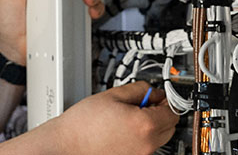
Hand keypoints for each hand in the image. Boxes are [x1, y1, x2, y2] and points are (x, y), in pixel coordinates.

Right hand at [43, 82, 178, 154]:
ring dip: (150, 127)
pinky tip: (121, 132)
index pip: (172, 112)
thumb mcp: (113, 95)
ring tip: (127, 119)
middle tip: (142, 106)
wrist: (65, 145)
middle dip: (160, 114)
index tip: (158, 97)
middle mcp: (146, 145)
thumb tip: (154, 92)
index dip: (166, 101)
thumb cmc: (83, 124)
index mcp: (145, 125)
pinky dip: (140, 139)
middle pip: (170, 128)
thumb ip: (140, 89)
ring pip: (158, 139)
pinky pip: (144, 148)